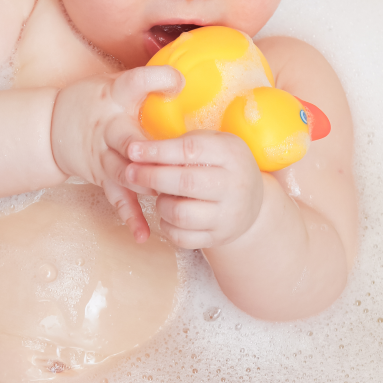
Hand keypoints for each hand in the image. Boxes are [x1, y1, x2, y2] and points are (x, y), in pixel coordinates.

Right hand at [51, 66, 183, 241]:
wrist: (51, 126)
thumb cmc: (95, 101)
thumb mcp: (116, 83)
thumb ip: (147, 83)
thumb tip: (187, 79)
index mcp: (115, 96)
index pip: (135, 82)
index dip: (157, 80)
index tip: (178, 83)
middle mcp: (107, 125)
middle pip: (126, 138)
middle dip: (144, 151)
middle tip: (167, 160)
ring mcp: (102, 154)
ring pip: (123, 172)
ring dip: (144, 184)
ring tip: (166, 195)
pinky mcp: (100, 176)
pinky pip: (117, 198)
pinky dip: (130, 216)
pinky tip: (143, 233)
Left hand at [125, 130, 263, 249]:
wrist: (252, 201)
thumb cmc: (220, 164)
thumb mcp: (211, 144)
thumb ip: (182, 144)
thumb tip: (138, 150)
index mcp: (231, 153)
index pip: (189, 150)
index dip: (157, 151)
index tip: (132, 150)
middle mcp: (234, 185)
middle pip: (185, 183)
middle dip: (151, 177)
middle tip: (130, 172)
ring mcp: (229, 214)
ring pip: (181, 214)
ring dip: (160, 204)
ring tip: (158, 195)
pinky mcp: (220, 237)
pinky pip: (183, 238)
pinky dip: (167, 226)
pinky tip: (166, 214)